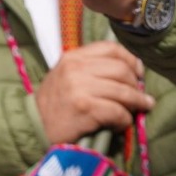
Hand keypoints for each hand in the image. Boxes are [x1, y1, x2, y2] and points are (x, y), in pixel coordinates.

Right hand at [34, 41, 154, 143]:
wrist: (34, 126)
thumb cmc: (54, 104)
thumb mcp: (66, 76)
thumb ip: (90, 68)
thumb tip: (128, 72)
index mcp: (73, 57)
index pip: (111, 48)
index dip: (131, 60)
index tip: (138, 73)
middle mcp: (76, 69)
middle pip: (121, 70)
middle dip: (136, 85)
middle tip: (140, 97)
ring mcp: (80, 88)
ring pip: (123, 92)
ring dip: (136, 103)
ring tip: (140, 109)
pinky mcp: (85, 109)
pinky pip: (117, 111)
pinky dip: (124, 120)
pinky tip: (120, 124)